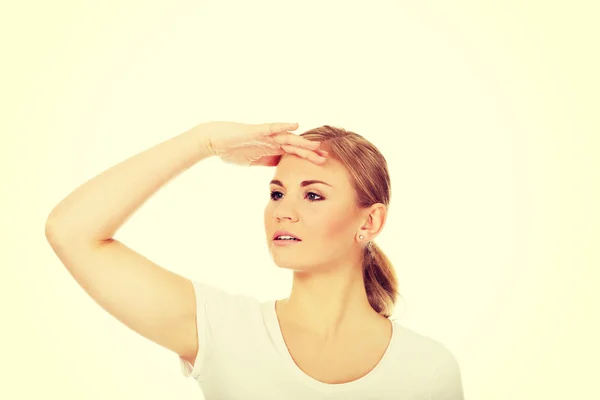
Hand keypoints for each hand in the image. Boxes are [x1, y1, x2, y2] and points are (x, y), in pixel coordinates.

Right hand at [202, 121, 327, 165]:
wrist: (215, 140)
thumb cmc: (232, 149)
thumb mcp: (253, 161)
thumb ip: (267, 161)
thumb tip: (279, 168)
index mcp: (272, 149)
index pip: (294, 154)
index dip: (307, 158)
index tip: (322, 164)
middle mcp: (271, 140)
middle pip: (295, 146)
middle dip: (310, 152)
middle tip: (326, 157)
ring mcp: (265, 135)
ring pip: (287, 137)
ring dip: (302, 141)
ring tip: (316, 145)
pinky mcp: (256, 130)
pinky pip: (272, 127)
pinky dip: (283, 126)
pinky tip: (295, 125)